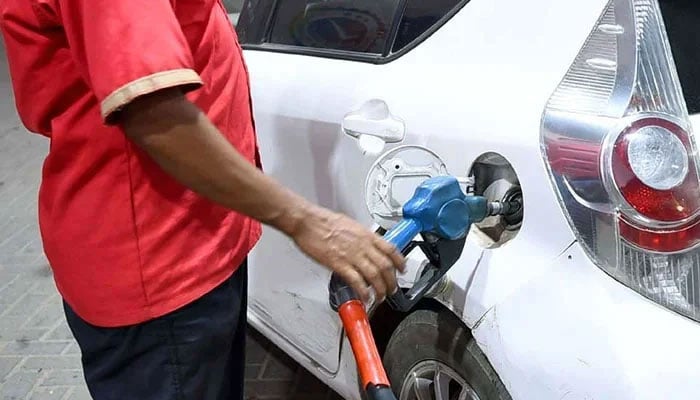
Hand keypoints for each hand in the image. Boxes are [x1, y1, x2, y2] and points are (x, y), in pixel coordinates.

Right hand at [290, 205, 405, 301]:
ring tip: (380, 297)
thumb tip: (366, 245)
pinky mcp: (339, 264)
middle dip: (391, 281)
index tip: (402, 270)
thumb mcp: (350, 225)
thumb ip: (360, 237)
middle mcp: (362, 245)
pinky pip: (356, 281)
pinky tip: (365, 297)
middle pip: (385, 266)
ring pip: (374, 276)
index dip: (399, 262)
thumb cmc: (324, 221)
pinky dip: (363, 292)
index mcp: (366, 235)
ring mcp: (352, 255)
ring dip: (380, 289)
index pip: (390, 249)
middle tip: (392, 289)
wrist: (308, 222)